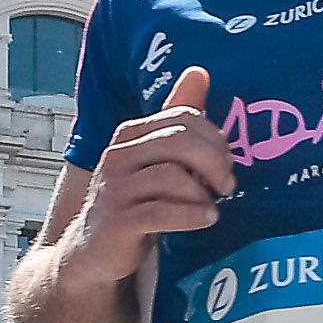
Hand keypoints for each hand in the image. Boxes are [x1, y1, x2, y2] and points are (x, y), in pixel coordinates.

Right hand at [61, 64, 232, 280]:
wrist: (94, 250)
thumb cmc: (133, 201)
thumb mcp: (155, 158)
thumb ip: (177, 119)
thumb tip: (199, 71)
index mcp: (130, 135)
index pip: (182, 118)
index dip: (214, 138)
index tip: (228, 162)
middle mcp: (118, 156)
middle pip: (179, 142)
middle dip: (214, 162)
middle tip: (228, 185)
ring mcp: (114, 189)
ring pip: (171, 177)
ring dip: (203, 192)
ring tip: (214, 205)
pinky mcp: (117, 222)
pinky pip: (162, 213)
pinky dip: (192, 216)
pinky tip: (207, 219)